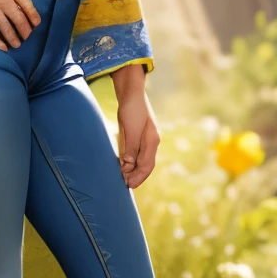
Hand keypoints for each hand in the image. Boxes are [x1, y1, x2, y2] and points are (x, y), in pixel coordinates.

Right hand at [0, 0, 39, 49]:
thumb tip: (26, 6)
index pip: (28, 5)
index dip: (34, 17)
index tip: (36, 25)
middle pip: (19, 19)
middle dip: (25, 31)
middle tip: (27, 36)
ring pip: (6, 28)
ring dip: (13, 38)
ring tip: (17, 45)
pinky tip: (3, 48)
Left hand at [113, 73, 159, 188]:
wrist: (131, 92)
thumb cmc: (131, 109)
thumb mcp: (130, 128)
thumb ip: (131, 147)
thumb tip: (129, 165)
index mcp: (152, 141)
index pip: (147, 165)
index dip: (138, 176)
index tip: (129, 184)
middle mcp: (151, 142)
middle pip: (146, 165)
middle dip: (137, 176)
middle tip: (125, 185)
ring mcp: (146, 139)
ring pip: (142, 160)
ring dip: (134, 171)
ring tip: (124, 179)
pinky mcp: (139, 136)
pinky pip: (137, 154)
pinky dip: (132, 162)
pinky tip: (125, 166)